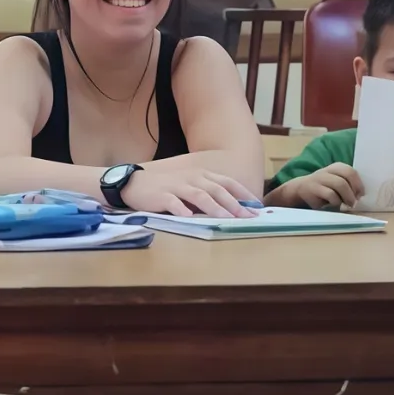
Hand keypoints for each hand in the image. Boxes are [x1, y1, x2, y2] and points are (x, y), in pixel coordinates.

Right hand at [120, 165, 257, 217]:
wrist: (135, 184)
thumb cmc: (166, 187)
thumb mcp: (190, 186)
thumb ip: (207, 194)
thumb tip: (231, 209)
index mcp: (201, 174)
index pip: (227, 182)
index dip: (243, 194)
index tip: (257, 207)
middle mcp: (192, 177)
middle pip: (217, 190)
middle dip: (234, 204)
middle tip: (248, 217)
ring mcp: (177, 185)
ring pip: (199, 196)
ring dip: (214, 208)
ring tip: (227, 219)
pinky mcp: (162, 195)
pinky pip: (174, 203)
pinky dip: (182, 209)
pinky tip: (189, 217)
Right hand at [265, 164, 363, 211]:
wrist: (299, 189)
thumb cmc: (323, 188)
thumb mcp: (335, 182)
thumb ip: (347, 184)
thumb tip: (360, 195)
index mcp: (335, 167)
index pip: (351, 171)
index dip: (358, 183)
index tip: (361, 194)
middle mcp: (327, 170)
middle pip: (347, 175)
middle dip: (354, 190)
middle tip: (355, 201)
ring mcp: (319, 179)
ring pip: (340, 184)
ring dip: (347, 197)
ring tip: (348, 205)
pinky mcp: (313, 189)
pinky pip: (330, 194)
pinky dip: (336, 201)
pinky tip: (336, 205)